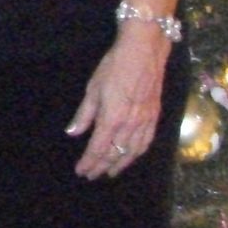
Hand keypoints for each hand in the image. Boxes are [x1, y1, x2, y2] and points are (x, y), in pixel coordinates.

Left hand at [66, 24, 169, 178]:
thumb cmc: (114, 66)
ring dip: (121, 164)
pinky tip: (132, 156)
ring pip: (133, 151)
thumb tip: (72, 133)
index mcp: (112, 118)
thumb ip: (84, 114)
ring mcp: (146, 121)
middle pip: (116, 153)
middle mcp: (131, 124)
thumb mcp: (93, 88)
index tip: (81, 171)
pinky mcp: (155, 116)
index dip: (89, 162)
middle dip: (102, 166)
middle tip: (92, 175)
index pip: (98, 148)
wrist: (144, 52)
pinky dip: (137, 153)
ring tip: (111, 172)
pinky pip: (147, 141)